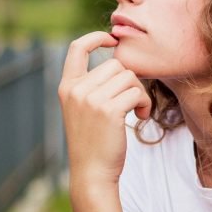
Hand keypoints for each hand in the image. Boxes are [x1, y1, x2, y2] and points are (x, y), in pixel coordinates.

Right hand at [58, 30, 151, 186]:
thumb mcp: (83, 111)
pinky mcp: (109, 110)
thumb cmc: (93, 144)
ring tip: (137, 112)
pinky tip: (140, 117)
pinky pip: (136, 92)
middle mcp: (76, 90)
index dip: (95, 38)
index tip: (112, 40)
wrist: (92, 174)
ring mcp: (91, 99)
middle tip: (133, 103)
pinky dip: (144, 104)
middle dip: (130, 82)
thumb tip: (117, 63)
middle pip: (115, 65)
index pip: (77, 48)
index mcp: (66, 87)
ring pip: (129, 77)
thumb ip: (91, 88)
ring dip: (139, 94)